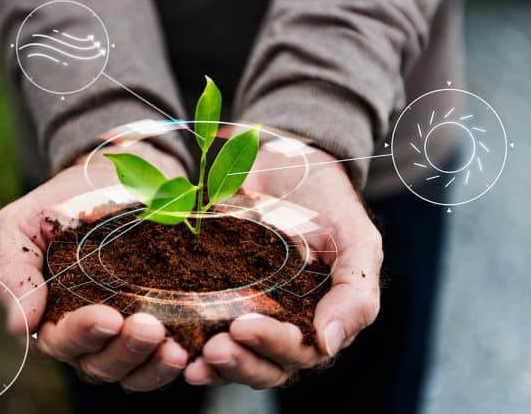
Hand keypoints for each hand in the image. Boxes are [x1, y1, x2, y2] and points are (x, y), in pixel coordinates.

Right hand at [0, 141, 189, 390]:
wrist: (117, 177)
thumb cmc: (63, 202)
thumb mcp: (23, 225)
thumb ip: (14, 272)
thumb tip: (18, 327)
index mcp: (51, 316)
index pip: (62, 340)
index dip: (83, 334)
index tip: (107, 316)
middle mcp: (89, 336)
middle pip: (101, 364)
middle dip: (124, 351)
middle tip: (148, 328)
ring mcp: (126, 335)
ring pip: (135, 371)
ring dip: (153, 365)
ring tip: (175, 349)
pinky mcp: (163, 326)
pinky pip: (167, 359)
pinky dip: (178, 361)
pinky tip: (193, 351)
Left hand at [184, 145, 382, 387]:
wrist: (291, 165)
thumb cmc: (330, 204)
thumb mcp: (356, 241)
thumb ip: (356, 292)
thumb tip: (328, 344)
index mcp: (319, 322)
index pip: (298, 352)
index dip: (272, 346)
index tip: (245, 326)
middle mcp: (283, 328)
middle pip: (263, 366)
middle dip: (239, 362)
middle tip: (215, 347)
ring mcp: (249, 314)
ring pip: (233, 357)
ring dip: (213, 364)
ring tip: (193, 358)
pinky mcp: (217, 297)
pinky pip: (202, 329)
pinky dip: (189, 342)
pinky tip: (173, 344)